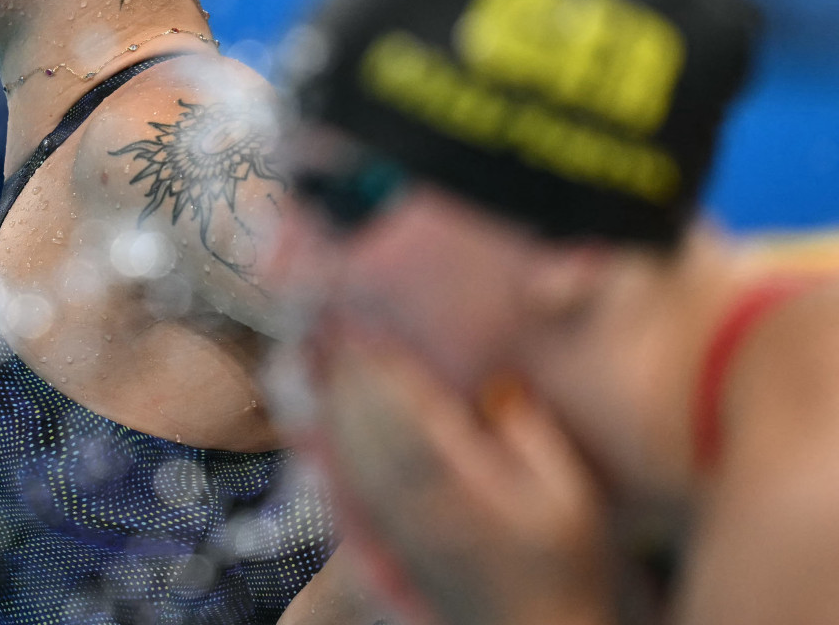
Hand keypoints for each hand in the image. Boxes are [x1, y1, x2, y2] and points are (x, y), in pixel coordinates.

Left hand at [310, 329, 612, 624]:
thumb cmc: (566, 566)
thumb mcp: (573, 498)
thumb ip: (534, 438)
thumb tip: (498, 387)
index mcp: (467, 486)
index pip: (410, 412)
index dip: (383, 366)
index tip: (367, 325)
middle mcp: (421, 505)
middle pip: (369, 427)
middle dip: (347, 372)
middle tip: (331, 325)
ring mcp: (399, 527)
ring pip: (350, 455)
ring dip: (331, 403)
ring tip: (319, 357)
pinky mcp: (389, 546)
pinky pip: (345, 488)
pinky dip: (327, 448)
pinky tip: (317, 422)